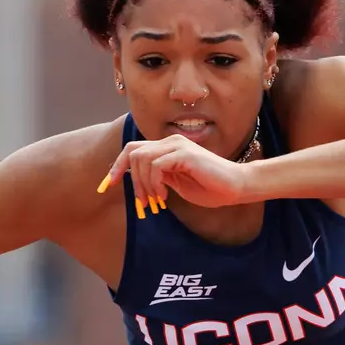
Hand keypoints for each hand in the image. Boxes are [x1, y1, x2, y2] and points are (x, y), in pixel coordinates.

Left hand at [101, 135, 254, 211]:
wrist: (235, 187)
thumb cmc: (210, 188)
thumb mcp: (176, 184)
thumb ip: (158, 177)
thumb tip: (137, 180)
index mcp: (167, 148)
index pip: (133, 150)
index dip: (117, 167)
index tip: (108, 185)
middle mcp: (170, 142)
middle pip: (132, 153)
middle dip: (131, 180)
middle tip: (143, 203)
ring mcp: (177, 146)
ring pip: (141, 159)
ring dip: (143, 184)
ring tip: (156, 200)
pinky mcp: (184, 154)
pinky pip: (156, 166)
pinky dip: (155, 183)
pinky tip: (164, 195)